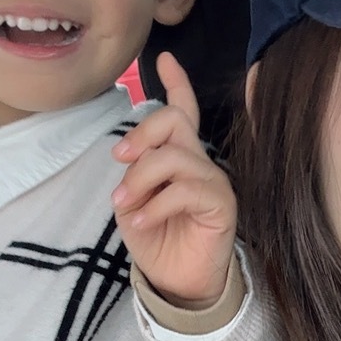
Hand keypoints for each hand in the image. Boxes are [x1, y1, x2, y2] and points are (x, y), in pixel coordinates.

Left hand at [112, 53, 236, 308]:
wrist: (177, 282)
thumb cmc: (157, 240)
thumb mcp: (134, 201)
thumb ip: (136, 172)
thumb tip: (131, 156)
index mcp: (179, 159)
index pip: (182, 112)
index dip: (177, 83)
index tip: (165, 58)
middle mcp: (199, 163)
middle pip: (175, 121)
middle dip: (141, 134)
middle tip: (120, 160)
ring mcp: (213, 182)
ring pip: (174, 156)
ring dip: (141, 179)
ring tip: (126, 204)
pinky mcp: (220, 205)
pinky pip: (184, 190)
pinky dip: (155, 204)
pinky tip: (141, 221)